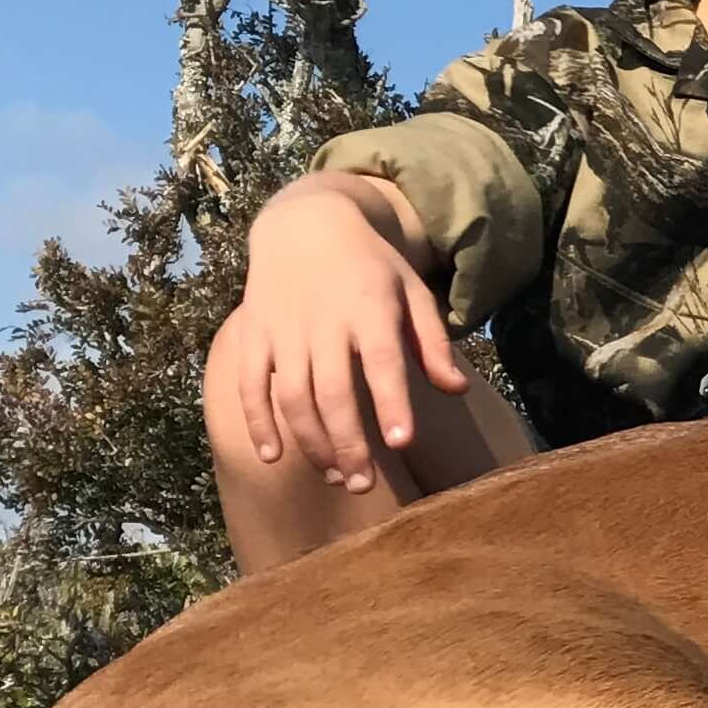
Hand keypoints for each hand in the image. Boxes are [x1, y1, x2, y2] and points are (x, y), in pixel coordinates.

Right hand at [214, 177, 467, 491]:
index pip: (382, 361)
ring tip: (336, 477)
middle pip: (334, 392)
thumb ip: (433, 342)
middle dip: (349, 443)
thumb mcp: (411, 291)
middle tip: (364, 485)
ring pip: (292, 397)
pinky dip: (258, 422)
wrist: (306, 222)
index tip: (402, 443)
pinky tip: (273, 456)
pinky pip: (250, 385)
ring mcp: (283, 329)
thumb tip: (457, 390)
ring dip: (311, 442)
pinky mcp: (253, 334)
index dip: (392, 402)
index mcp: (370, 308)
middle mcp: (324, 321)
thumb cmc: (370, 267)